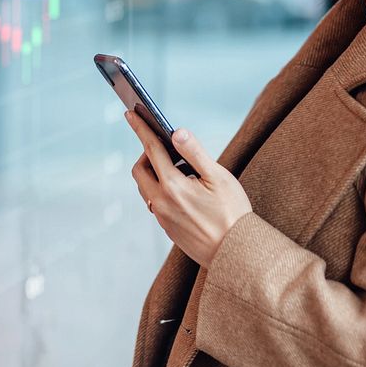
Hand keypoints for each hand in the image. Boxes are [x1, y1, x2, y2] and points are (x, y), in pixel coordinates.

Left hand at [125, 109, 252, 268]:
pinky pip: (154, 202)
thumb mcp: (218, 177)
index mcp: (173, 186)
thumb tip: (176, 132)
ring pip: (145, 188)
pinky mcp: (167, 228)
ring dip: (154, 172)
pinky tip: (183, 188)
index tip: (130, 113)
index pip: (151, 149)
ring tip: (181, 168)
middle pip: (140, 170)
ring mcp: (162, 217)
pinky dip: (161, 188)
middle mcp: (161, 202)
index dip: (141, 128)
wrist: (235, 254)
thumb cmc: (232, 213)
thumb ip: (195, 153)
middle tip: (166, 146)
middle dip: (147, 153)